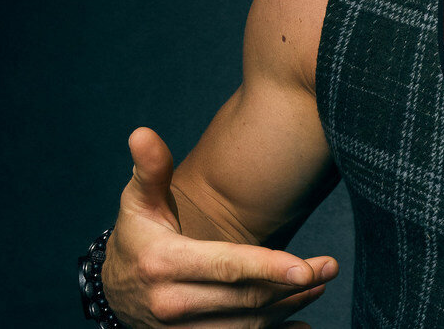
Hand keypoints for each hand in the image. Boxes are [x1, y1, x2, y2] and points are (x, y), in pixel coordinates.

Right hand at [101, 127, 337, 327]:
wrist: (113, 290)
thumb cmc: (137, 235)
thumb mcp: (138, 202)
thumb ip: (151, 169)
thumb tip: (142, 133)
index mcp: (164, 264)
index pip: (226, 267)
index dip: (268, 268)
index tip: (307, 268)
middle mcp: (171, 304)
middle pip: (247, 299)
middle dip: (293, 284)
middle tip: (330, 267)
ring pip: (249, 326)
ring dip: (289, 306)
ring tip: (320, 284)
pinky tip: (302, 322)